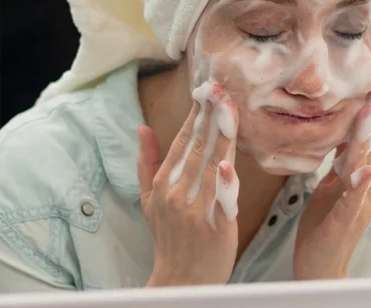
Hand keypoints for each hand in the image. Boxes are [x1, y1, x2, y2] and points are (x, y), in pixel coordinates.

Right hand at [137, 83, 239, 286]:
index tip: (207, 91)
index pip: (181, 142)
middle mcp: (175, 195)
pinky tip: (228, 165)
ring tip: (230, 110)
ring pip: (211, 167)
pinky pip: (221, 201)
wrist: (182, 279)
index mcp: (162, 185)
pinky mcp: (215, 227)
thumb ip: (147, 163)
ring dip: (222, 136)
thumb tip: (141, 128)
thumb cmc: (169, 236)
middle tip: (221, 90)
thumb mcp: (149, 199)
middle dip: (210, 117)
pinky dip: (224, 183)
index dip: (195, 116)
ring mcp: (194, 211)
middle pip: (197, 148)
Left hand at [293, 90, 370, 279]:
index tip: (369, 87)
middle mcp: (369, 188)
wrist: (320, 267)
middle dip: (369, 118)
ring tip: (368, 115)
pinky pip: (355, 199)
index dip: (366, 114)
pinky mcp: (348, 221)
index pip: (365, 139)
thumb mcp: (330, 186)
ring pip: (364, 166)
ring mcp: (361, 204)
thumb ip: (339, 162)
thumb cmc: (323, 225)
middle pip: (368, 146)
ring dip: (365, 140)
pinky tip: (367, 170)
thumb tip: (340, 132)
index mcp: (362, 177)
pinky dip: (361, 184)